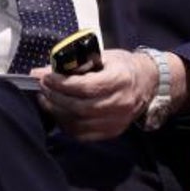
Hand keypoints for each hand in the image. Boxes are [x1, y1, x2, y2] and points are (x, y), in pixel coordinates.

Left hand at [35, 48, 156, 140]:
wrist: (147, 83)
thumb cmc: (122, 66)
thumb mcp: (103, 56)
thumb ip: (77, 63)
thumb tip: (46, 69)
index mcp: (120, 80)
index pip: (85, 87)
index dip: (61, 84)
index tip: (44, 77)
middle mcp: (120, 103)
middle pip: (79, 107)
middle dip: (55, 97)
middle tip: (42, 87)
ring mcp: (117, 121)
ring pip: (79, 123)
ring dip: (57, 112)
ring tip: (45, 99)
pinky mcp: (112, 132)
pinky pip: (83, 134)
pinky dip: (66, 124)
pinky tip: (57, 112)